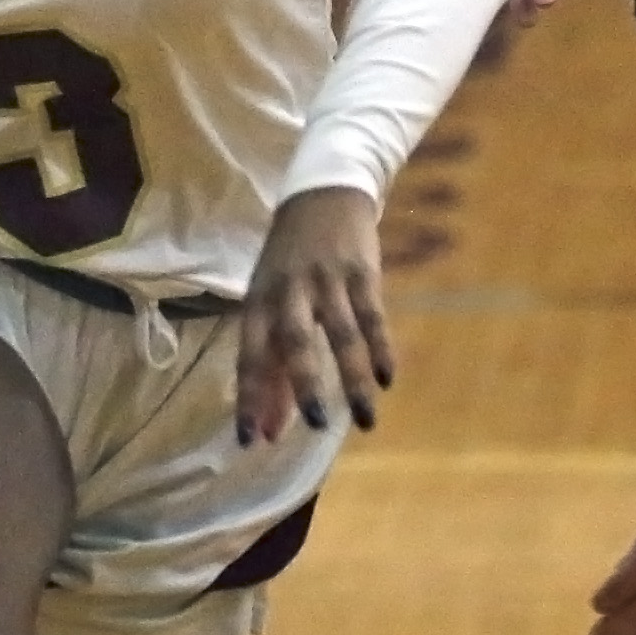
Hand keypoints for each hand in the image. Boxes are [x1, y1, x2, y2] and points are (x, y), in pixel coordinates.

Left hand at [236, 184, 391, 444]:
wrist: (322, 193)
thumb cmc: (288, 264)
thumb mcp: (270, 306)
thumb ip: (271, 370)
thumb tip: (266, 431)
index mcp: (258, 301)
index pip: (249, 356)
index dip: (249, 398)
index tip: (249, 441)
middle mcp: (289, 291)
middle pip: (295, 343)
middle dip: (303, 385)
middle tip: (316, 426)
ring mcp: (327, 280)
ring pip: (341, 335)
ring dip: (352, 379)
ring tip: (365, 421)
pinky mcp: (361, 272)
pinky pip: (372, 316)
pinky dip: (381, 349)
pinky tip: (387, 380)